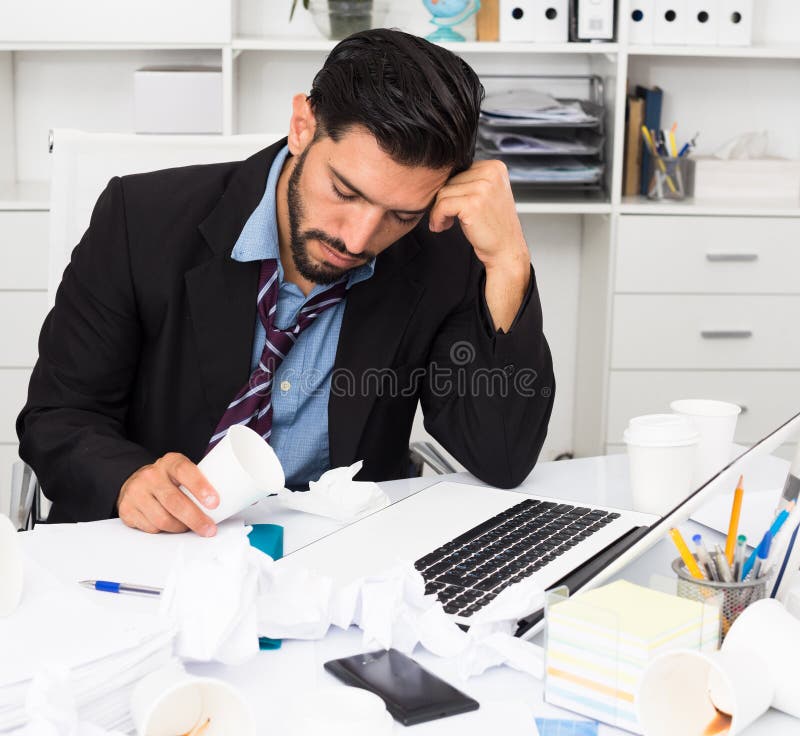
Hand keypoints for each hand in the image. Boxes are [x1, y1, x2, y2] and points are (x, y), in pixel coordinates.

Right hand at [117, 453, 218, 535]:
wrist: (135, 481)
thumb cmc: (169, 479)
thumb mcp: (183, 473)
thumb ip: (199, 482)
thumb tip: (232, 500)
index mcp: (170, 462)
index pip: (186, 471)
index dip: (201, 487)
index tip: (215, 502)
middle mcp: (151, 475)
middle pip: (175, 501)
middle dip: (195, 518)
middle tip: (209, 528)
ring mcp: (137, 492)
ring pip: (162, 519)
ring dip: (180, 528)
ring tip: (188, 527)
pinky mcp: (127, 509)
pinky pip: (150, 527)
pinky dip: (164, 531)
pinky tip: (169, 526)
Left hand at [428, 160, 530, 330]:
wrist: (506, 249)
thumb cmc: (493, 225)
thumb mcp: (486, 195)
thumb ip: (470, 181)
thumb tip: (438, 177)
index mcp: (495, 167)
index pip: (459, 170)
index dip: (452, 190)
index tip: (452, 207)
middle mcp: (491, 173)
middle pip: (450, 180)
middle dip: (444, 200)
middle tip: (447, 218)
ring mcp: (482, 187)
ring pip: (443, 192)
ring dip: (438, 210)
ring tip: (445, 223)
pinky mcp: (472, 203)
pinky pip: (442, 205)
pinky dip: (437, 217)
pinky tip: (442, 226)